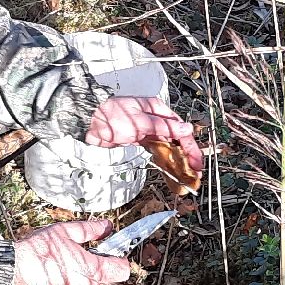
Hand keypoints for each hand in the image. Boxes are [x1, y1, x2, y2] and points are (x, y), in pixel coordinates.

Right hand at [9, 220, 130, 284]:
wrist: (12, 273)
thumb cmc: (36, 252)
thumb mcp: (65, 232)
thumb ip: (91, 230)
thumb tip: (106, 226)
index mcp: (94, 270)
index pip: (123, 271)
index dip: (118, 262)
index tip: (112, 258)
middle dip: (99, 274)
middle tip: (83, 262)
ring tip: (65, 272)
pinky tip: (55, 283)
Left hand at [86, 96, 205, 176]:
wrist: (88, 123)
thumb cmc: (111, 116)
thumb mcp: (140, 121)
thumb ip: (163, 127)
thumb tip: (185, 128)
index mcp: (158, 110)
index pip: (180, 129)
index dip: (190, 147)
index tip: (196, 162)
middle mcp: (154, 119)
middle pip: (176, 139)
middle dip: (186, 156)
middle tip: (194, 172)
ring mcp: (146, 130)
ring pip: (167, 146)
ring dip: (177, 160)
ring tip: (185, 175)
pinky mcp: (138, 140)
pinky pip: (156, 151)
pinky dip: (164, 160)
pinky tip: (170, 169)